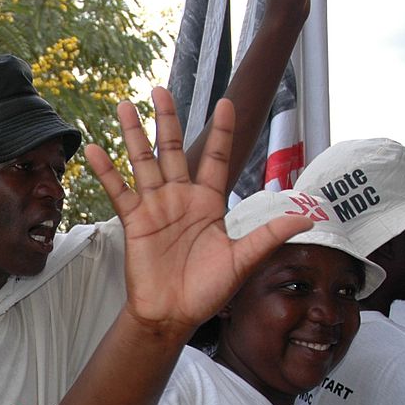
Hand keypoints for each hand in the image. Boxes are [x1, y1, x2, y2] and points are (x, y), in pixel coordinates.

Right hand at [88, 87, 310, 338]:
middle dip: (166, 120)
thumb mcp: (244, 259)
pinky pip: (119, 191)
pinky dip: (106, 171)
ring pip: (143, 162)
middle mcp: (180, 198)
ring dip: (133, 134)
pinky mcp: (134, 222)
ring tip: (124, 105)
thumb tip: (309, 215)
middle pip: (172, 149)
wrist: (173, 314)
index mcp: (208, 203)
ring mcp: (155, 208)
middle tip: (160, 90)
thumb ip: (270, 233)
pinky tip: (95, 149)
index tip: (225, 103)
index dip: (220, 131)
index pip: (215, 158)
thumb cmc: (208, 290)